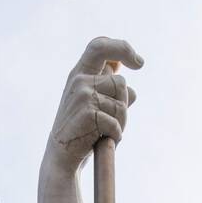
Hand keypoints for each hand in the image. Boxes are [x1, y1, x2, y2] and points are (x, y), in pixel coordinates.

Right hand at [46, 36, 141, 173]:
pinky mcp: (87, 113)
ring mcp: (82, 95)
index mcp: (80, 73)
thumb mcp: (94, 106)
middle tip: (115, 120)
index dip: (121, 48)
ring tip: (107, 132)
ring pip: (122, 104)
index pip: (99, 47)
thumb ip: (111, 94)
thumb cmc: (81, 130)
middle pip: (121, 83)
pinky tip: (104, 139)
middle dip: (124, 104)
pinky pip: (116, 122)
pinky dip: (116, 134)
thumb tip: (132, 91)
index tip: (139, 63)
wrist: (62, 156)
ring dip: (121, 122)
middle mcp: (80, 79)